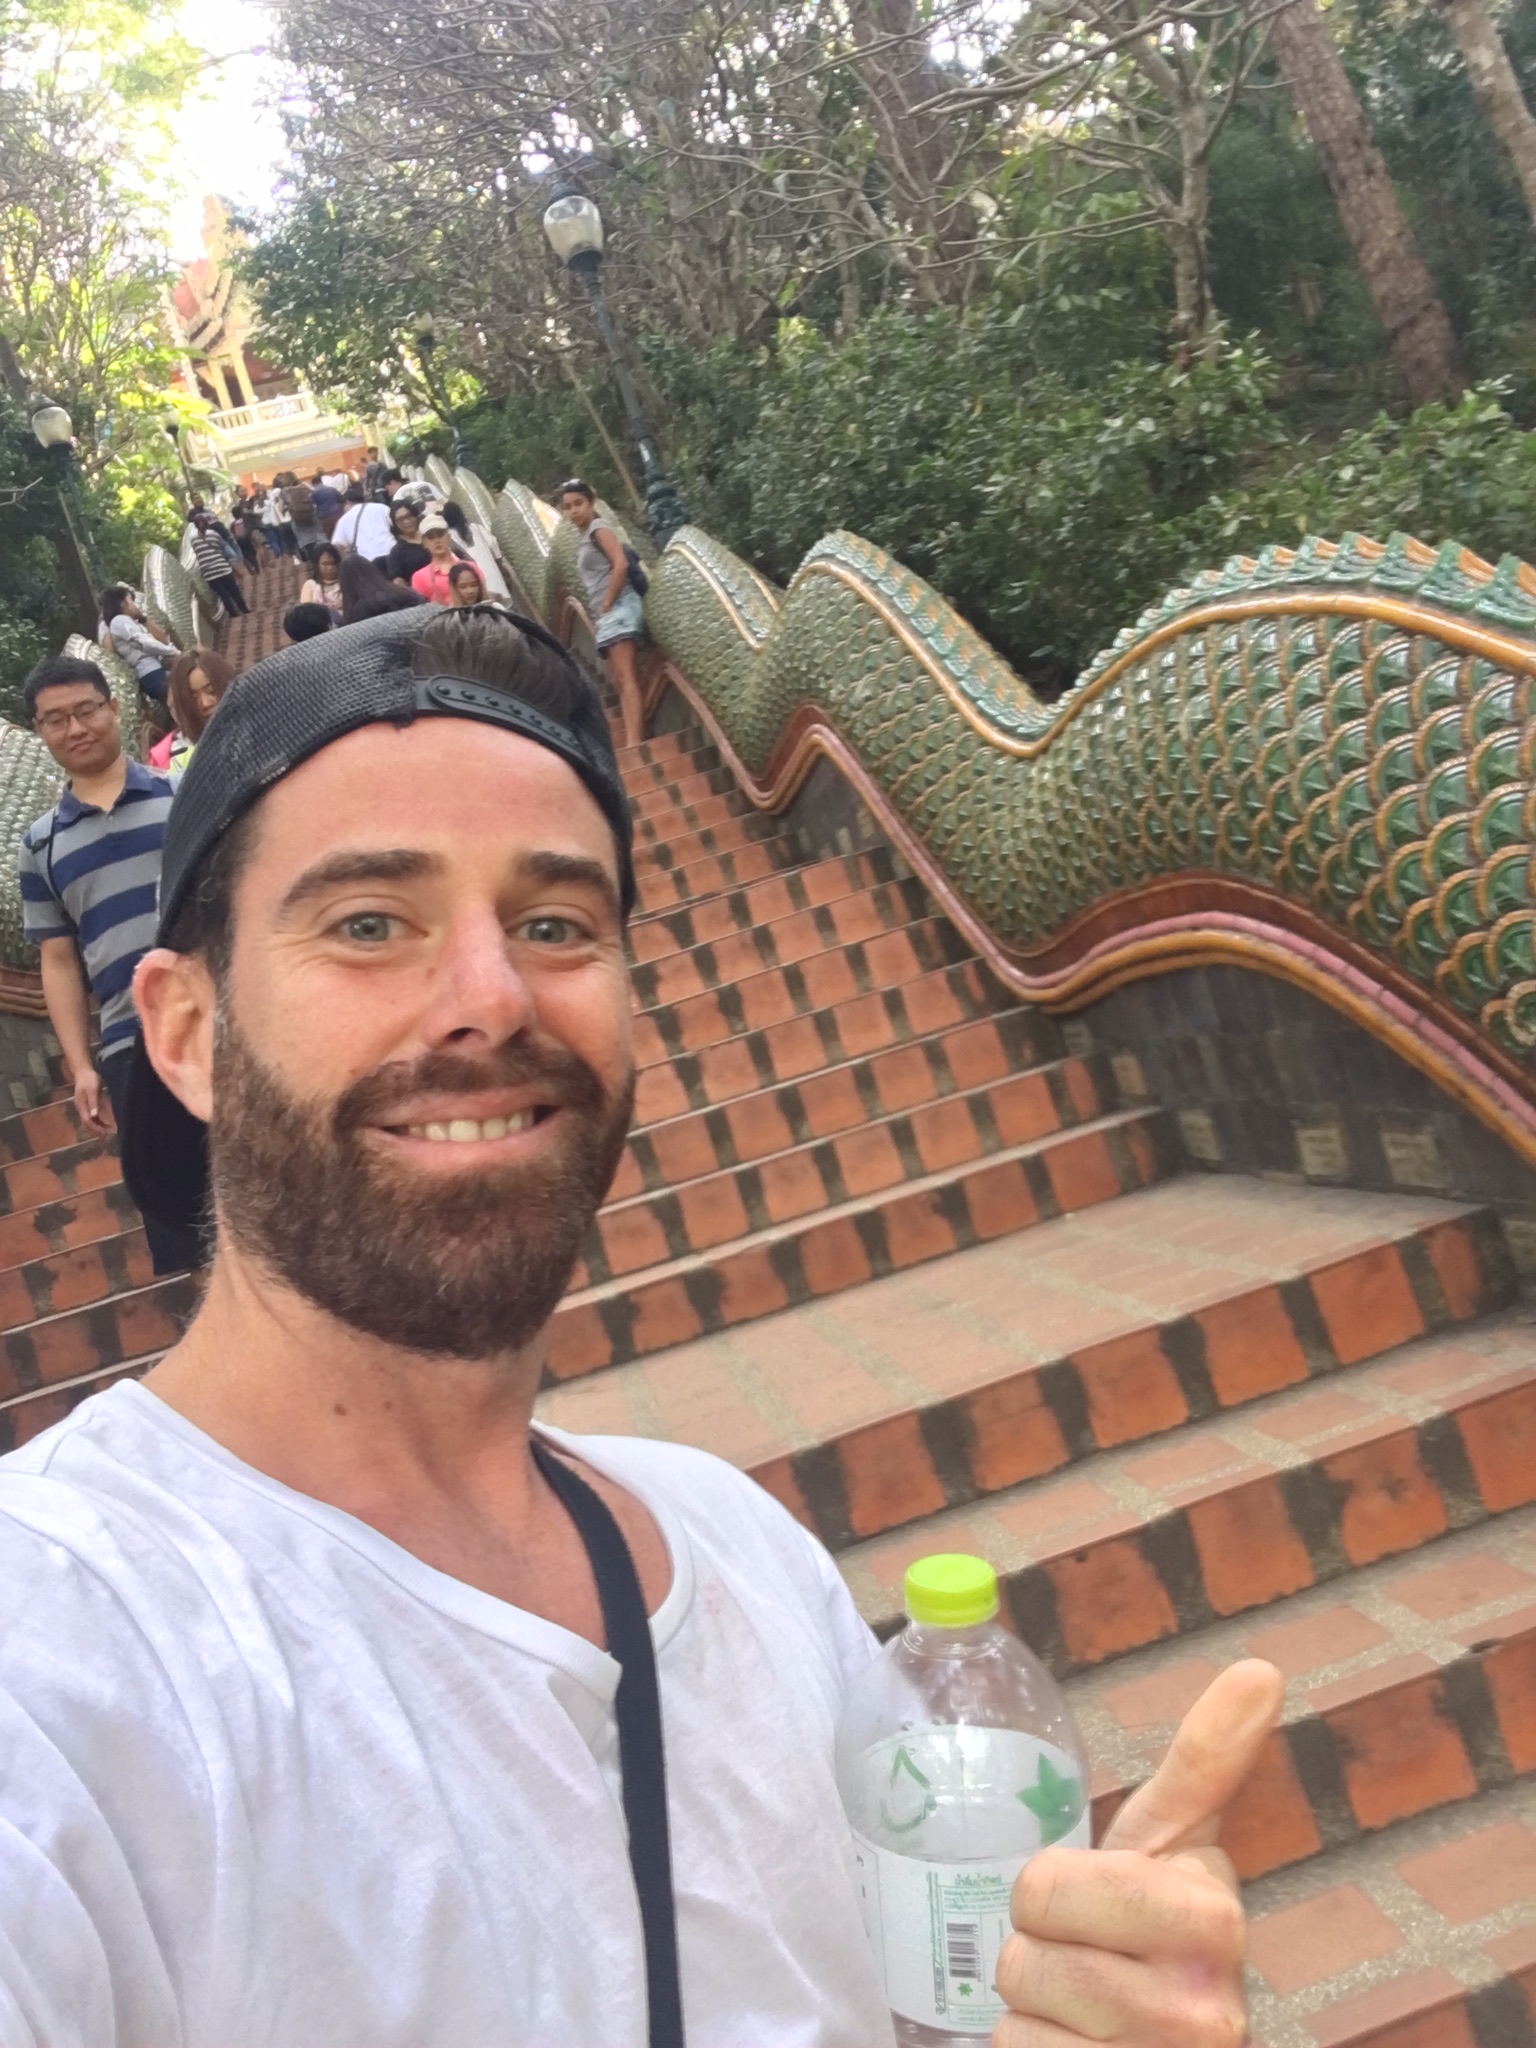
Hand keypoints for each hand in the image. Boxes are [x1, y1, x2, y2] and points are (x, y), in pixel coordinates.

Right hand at [73, 1063, 111, 1135]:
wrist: (83, 1071)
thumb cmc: (89, 1079)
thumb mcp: (92, 1090)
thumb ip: (93, 1102)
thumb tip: (94, 1116)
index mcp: (82, 1106)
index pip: (88, 1122)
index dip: (97, 1129)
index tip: (108, 1132)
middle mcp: (81, 1109)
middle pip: (88, 1124)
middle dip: (98, 1131)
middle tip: (110, 1135)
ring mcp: (83, 1107)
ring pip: (89, 1122)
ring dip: (98, 1128)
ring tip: (109, 1132)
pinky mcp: (87, 1105)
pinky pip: (92, 1117)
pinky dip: (98, 1122)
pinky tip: (106, 1124)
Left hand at [993, 1659, 1283, 2046]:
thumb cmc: (1161, 1948)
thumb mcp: (1177, 1851)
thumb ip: (1206, 1762)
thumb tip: (1262, 1667)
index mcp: (1210, 1920)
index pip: (1043, 1888)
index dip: (1049, 1896)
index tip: (1101, 1910)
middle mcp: (1206, 2010)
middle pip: (1022, 1957)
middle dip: (1035, 1960)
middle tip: (1083, 1966)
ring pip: (1017, 2025)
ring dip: (1033, 2022)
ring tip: (1083, 2023)